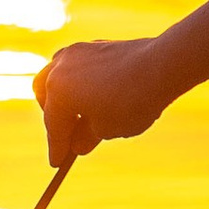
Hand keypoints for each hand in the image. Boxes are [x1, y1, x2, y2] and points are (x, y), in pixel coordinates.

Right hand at [35, 34, 173, 163]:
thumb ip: (85, 137)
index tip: (57, 163)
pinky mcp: (97, 45)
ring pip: (58, 75)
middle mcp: (60, 66)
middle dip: (53, 116)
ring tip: (78, 114)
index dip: (57, 148)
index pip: (54, 126)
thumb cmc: (132, 101)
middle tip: (66, 137)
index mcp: (58, 90)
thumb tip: (77, 142)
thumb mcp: (107, 129)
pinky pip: (78, 67)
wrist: (162, 65)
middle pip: (45, 95)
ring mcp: (78, 52)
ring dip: (63, 95)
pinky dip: (80, 83)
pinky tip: (95, 95)